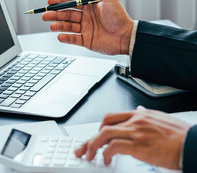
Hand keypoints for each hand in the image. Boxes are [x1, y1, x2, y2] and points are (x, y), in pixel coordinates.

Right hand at [42, 0, 133, 54]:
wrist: (126, 36)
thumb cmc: (119, 17)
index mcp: (89, 6)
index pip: (71, 3)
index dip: (60, 2)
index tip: (49, 1)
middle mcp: (86, 17)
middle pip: (66, 15)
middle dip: (55, 15)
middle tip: (45, 15)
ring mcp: (85, 29)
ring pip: (68, 27)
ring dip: (59, 26)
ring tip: (51, 26)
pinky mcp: (86, 41)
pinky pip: (73, 39)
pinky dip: (66, 38)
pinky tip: (60, 36)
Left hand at [74, 107, 190, 168]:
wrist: (194, 144)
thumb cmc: (182, 135)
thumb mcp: (162, 119)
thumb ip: (147, 116)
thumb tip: (140, 110)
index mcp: (141, 114)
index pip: (112, 116)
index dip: (100, 126)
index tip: (95, 135)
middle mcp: (136, 120)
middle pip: (105, 124)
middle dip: (91, 137)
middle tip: (84, 147)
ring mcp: (136, 132)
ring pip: (105, 134)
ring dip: (93, 145)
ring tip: (89, 155)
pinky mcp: (138, 145)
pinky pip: (114, 147)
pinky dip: (106, 153)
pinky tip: (106, 160)